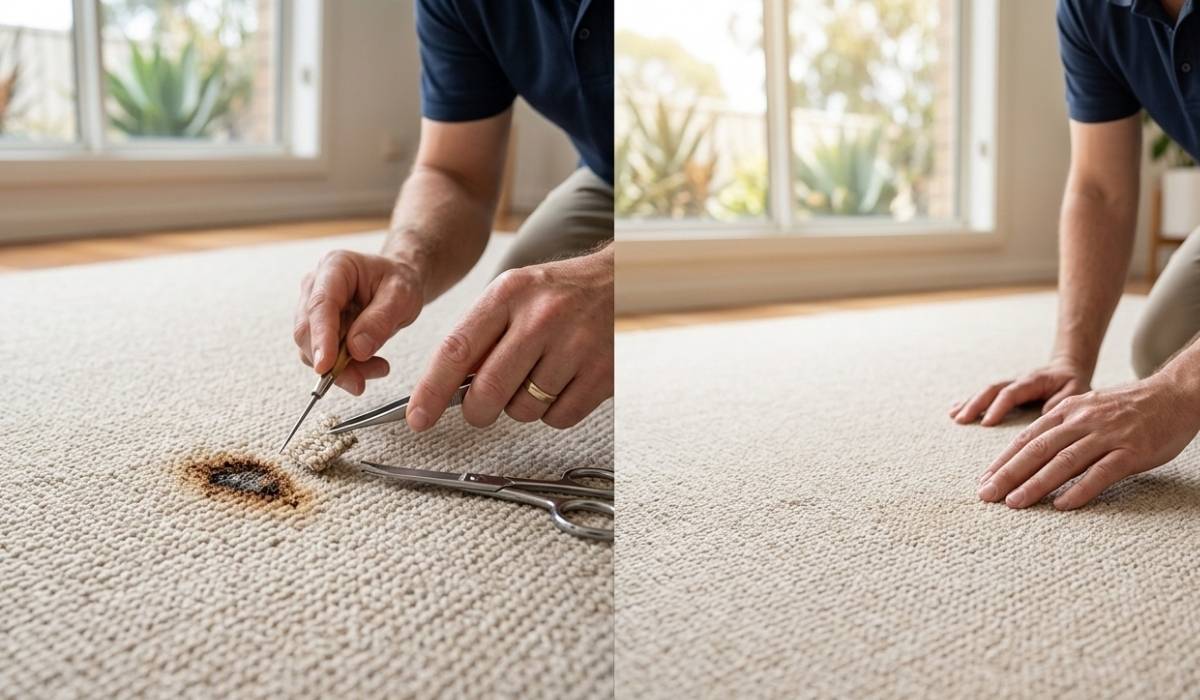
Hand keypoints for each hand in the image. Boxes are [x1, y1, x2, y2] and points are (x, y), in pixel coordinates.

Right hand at [293, 250, 424, 394]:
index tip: (325, 366)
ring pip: (312, 348)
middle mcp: (316, 285)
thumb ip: (380, 320)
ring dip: (340, 368)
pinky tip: (370, 366)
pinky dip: (345, 368)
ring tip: (378, 368)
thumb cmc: (399, 282)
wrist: (397, 283)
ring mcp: (312, 307)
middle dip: (331, 361)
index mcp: (335, 267)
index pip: (320, 305)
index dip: (320, 337)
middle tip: (359, 381)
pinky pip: (323, 355)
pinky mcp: (318, 328)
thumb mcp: (402, 296)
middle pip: (307, 330)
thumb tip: (356, 350)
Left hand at [404, 248, 613, 431]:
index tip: (418, 417)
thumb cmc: (558, 293)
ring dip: (522, 406)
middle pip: (489, 391)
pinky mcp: (602, 373)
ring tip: (538, 376)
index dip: (432, 390)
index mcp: (510, 293)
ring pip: (524, 410)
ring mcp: (575, 346)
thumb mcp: (512, 295)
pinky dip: (554, 411)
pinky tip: (562, 383)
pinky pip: (559, 418)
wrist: (620, 281)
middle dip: (477, 411)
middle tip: (480, 407)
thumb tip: (445, 388)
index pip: (458, 349)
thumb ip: (479, 336)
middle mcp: (542, 317)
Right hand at [949, 358, 1090, 425]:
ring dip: (969, 403)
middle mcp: (1017, 380)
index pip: (1011, 393)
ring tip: (954, 416)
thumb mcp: (1076, 390)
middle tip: (961, 420)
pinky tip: (955, 410)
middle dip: (975, 404)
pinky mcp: (1005, 390)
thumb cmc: (1072, 382)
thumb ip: (1063, 400)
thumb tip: (1046, 412)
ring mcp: (1009, 384)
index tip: (986, 424)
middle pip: (991, 390)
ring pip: (985, 391)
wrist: (1067, 368)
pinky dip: (969, 401)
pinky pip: (985, 394)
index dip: (998, 407)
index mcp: (1032, 381)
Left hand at [976, 375, 1199, 509]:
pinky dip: (1080, 490)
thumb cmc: (1129, 408)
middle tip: (986, 496)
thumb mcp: (1088, 409)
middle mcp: (1082, 422)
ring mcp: (1107, 436)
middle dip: (1008, 474)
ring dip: (1035, 484)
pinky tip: (1062, 505)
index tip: (985, 479)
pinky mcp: (1131, 451)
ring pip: (1063, 462)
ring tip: (1014, 503)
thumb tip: (1033, 450)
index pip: (1027, 438)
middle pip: (1037, 450)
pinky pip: (1101, 473)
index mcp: (1068, 412)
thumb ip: (1063, 428)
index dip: (1004, 460)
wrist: (1175, 394)